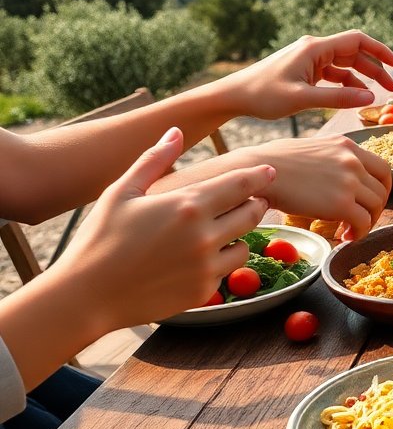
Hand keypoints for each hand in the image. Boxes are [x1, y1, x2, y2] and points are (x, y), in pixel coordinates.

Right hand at [46, 129, 272, 327]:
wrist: (86, 296)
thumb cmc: (99, 239)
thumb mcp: (121, 193)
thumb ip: (154, 160)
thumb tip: (176, 131)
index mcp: (188, 206)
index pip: (240, 185)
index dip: (258, 176)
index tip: (269, 171)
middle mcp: (205, 236)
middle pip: (251, 214)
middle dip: (255, 204)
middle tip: (252, 201)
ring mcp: (207, 267)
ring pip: (244, 246)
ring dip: (238, 236)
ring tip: (220, 231)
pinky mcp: (204, 292)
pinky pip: (225, 272)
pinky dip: (219, 263)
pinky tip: (198, 259)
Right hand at [200, 136, 391, 240]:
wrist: (254, 171)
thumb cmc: (273, 162)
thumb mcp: (312, 149)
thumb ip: (332, 158)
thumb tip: (337, 175)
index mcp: (346, 145)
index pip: (383, 168)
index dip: (383, 188)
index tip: (373, 201)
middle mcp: (352, 160)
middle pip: (382, 189)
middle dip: (376, 208)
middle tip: (363, 220)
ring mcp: (348, 180)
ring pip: (375, 206)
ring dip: (367, 222)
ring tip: (350, 231)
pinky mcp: (341, 202)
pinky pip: (362, 222)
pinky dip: (359, 233)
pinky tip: (345, 237)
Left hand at [218, 31, 392, 118]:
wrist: (233, 96)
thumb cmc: (263, 95)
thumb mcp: (303, 99)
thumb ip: (339, 98)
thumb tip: (372, 98)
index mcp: (315, 48)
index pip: (357, 41)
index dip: (380, 51)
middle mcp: (314, 49)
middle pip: (354, 53)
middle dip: (376, 69)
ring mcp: (309, 59)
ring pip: (345, 64)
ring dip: (363, 78)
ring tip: (379, 95)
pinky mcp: (304, 70)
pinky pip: (333, 74)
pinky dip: (346, 84)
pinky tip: (355, 97)